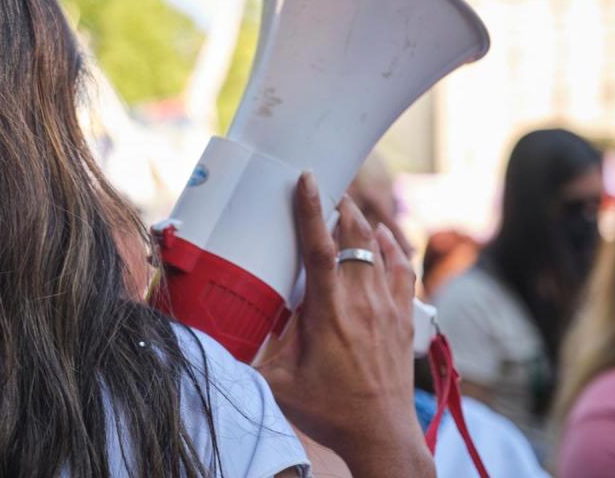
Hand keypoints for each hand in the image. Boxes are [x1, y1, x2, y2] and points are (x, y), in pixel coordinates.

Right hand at [256, 173, 432, 477]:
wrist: (380, 434)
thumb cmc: (328, 410)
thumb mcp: (276, 384)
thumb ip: (247, 355)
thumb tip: (212, 336)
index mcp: (326, 313)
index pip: (319, 248)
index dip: (311, 210)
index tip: (306, 179)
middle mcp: (360, 302)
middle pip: (353, 237)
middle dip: (338, 207)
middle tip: (323, 190)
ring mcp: (386, 308)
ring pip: (377, 248)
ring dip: (360, 223)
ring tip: (344, 207)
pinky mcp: (403, 318)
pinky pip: (401, 269)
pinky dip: (391, 247)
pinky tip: (383, 236)